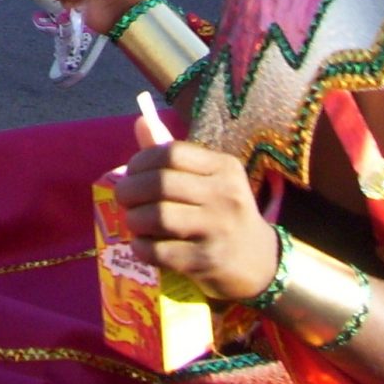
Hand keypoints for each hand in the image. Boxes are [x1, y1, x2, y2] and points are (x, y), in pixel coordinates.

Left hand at [114, 141, 276, 302]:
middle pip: (160, 184)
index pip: (171, 153)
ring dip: (134, 220)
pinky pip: (159, 251)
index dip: (141, 161)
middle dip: (130, 190)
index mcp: (225, 168)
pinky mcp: (207, 261)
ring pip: (157, 217)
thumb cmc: (224, 213)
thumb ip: (174, 156)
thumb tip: (140, 121)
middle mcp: (225, 195)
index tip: (131, 172)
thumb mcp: (210, 180)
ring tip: (134, 222)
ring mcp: (218, 229)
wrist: (260, 262)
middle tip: (123, 198)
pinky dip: (142, 247)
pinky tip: (143, 245)